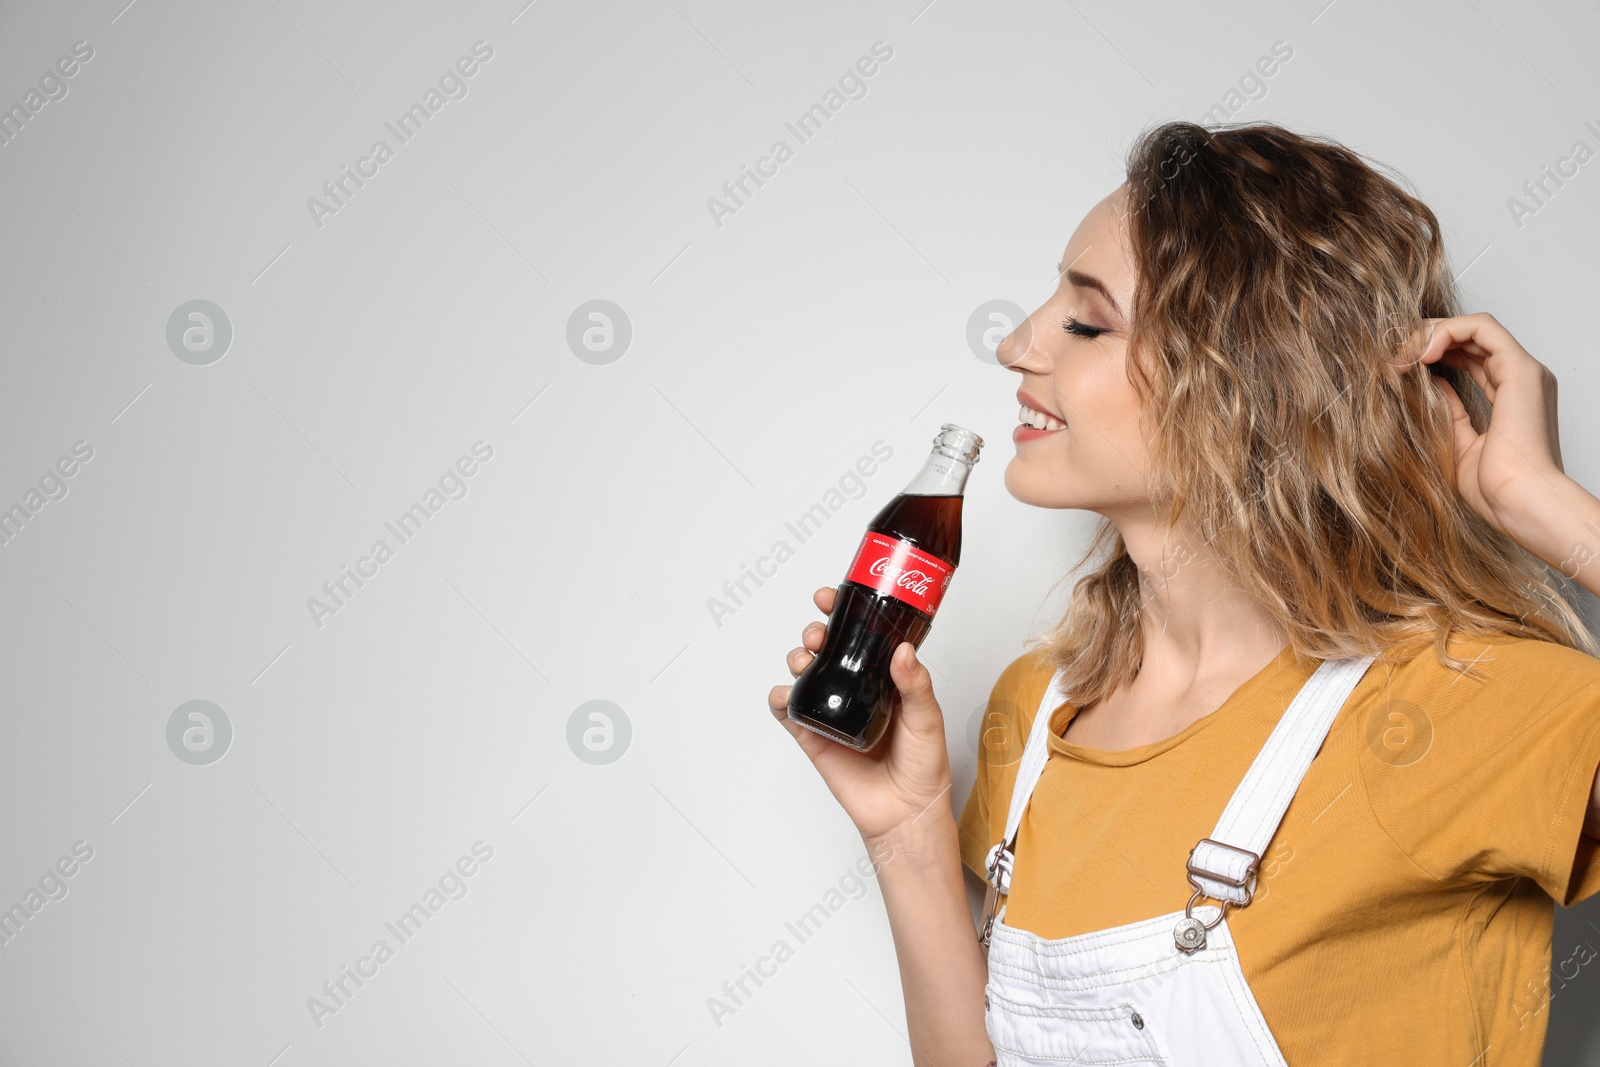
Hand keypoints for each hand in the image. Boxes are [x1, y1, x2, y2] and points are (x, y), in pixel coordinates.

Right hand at [767, 586, 954, 847]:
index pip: (860, 636)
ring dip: (797, 658)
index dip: (844, 613)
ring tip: (805, 659)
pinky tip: (786, 693)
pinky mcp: (814, 736)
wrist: (906, 812)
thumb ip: (916, 684)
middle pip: (826, 649)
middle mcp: (856, 690)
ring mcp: (833, 711)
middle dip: (815, 632)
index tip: (832, 598)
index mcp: (884, 679)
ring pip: (804, 673)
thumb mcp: (928, 719)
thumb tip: (903, 651)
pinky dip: (780, 698)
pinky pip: (789, 712)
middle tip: (818, 632)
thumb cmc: (924, 767)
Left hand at [1400, 312, 1566, 534]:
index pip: (1470, 355)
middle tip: (1393, 357)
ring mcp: (1523, 372)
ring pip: (1474, 327)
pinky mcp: (1520, 370)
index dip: (1432, 352)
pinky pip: (1482, 328)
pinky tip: (1422, 354)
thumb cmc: (1493, 487)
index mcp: (1511, 395)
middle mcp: (1519, 379)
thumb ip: (1448, 412)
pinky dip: (1447, 332)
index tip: (1398, 367)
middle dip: (1427, 338)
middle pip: (1470, 337)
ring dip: (1431, 333)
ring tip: (1402, 355)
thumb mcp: (1457, 444)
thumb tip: (1431, 385)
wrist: (1516, 502)